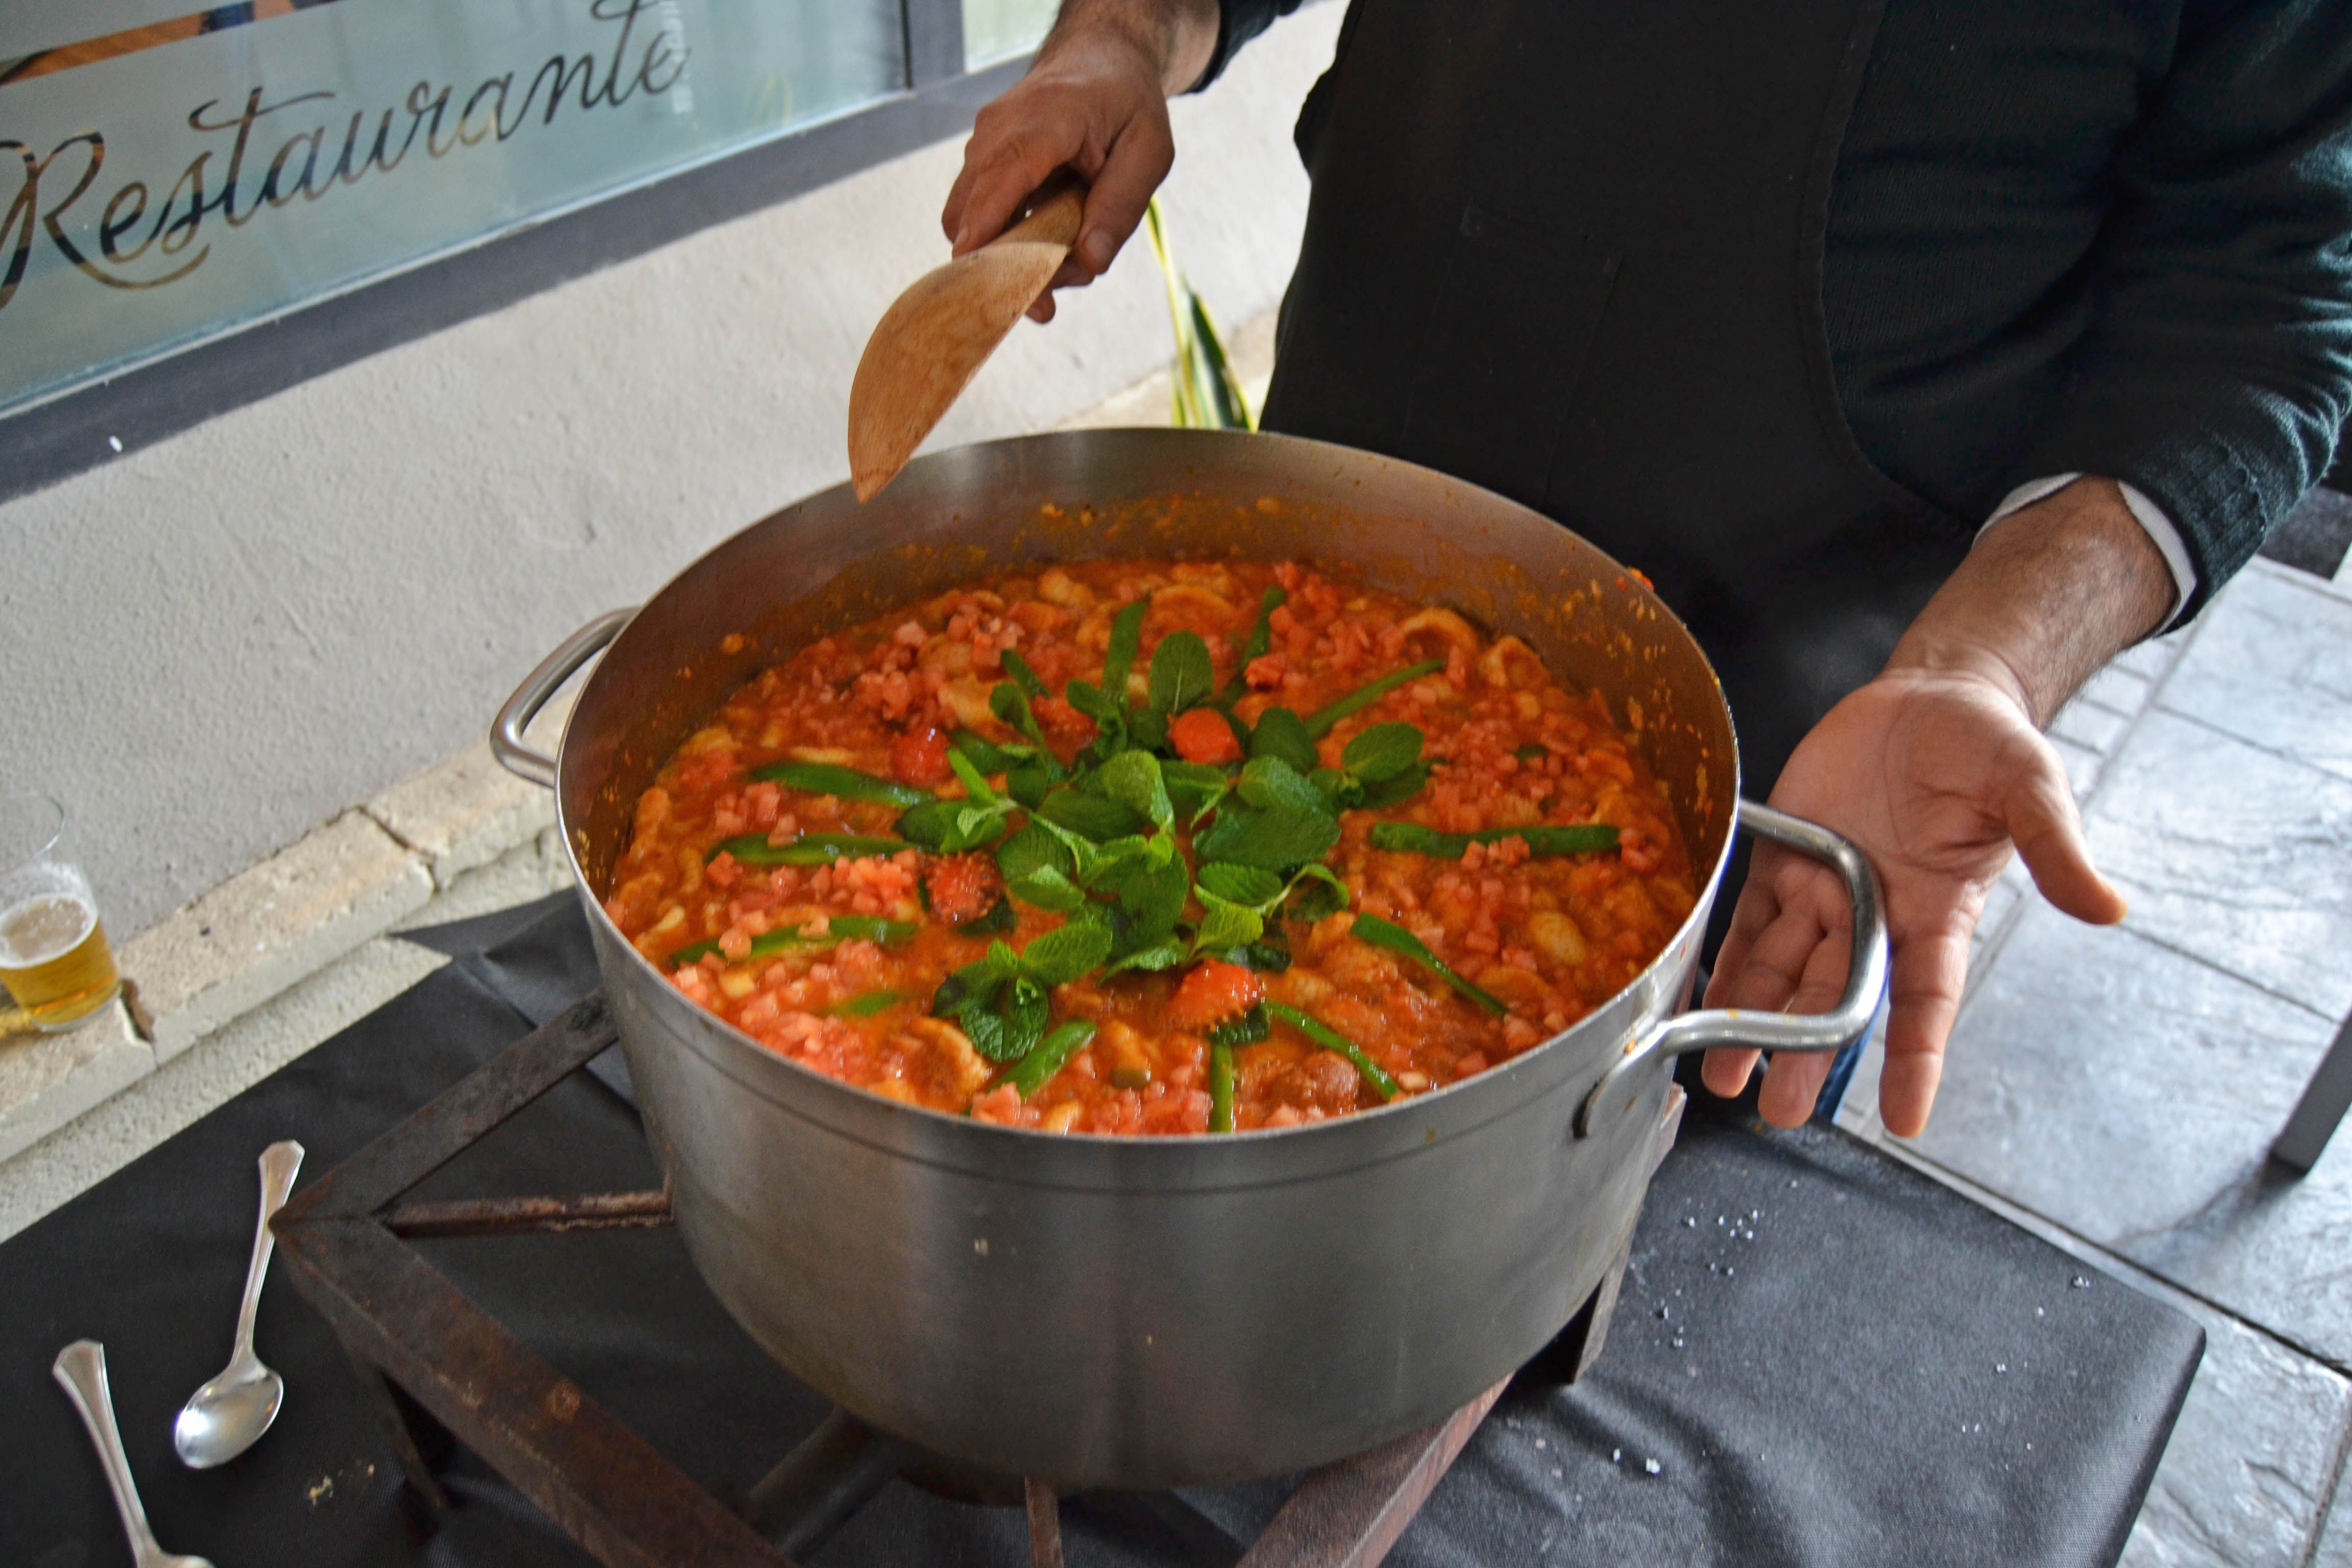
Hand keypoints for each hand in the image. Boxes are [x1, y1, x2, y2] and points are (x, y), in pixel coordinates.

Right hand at [941, 2, 1215, 322]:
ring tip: (1064, 259)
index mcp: (1042, 124)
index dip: (985, 241)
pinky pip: (978, 211)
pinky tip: (1051, 237)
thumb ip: (1121, 207)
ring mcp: (983, 143)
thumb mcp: (1148, 152)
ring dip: (1006, 255)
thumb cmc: (1127, 103)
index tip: (983, 286)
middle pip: (968, 217)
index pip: (997, 189)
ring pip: (967, 220)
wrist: (1100, 57)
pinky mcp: (982, 158)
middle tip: (1050, 301)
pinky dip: (1006, 237)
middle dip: (1001, 268)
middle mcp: (997, 131)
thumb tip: (1091, 263)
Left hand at [1698, 663, 2124, 1134]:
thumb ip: (2055, 848)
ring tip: (1723, 1077)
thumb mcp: (2029, 787)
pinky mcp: (1783, 855)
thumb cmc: (1988, 744)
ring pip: (1781, 972)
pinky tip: (1700, 1000)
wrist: (1933, 694)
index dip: (1916, 1059)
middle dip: (1807, 1054)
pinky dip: (1723, 959)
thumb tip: (2108, 907)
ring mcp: (1824, 888)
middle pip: (1836, 999)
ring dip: (1752, 1023)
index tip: (1906, 1120)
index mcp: (1936, 911)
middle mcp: (1875, 912)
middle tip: (1779, 1110)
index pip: (1926, 1001)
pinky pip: (1747, 917)